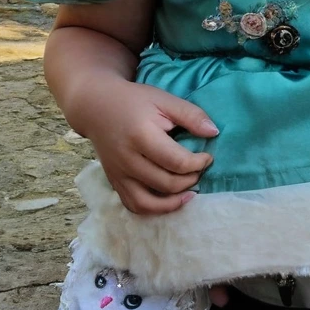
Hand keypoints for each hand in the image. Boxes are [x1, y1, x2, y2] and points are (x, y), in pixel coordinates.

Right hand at [74, 79, 217, 215]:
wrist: (96, 107)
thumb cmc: (134, 101)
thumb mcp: (163, 100)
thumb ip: (190, 115)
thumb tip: (214, 132)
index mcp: (142, 136)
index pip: (177, 162)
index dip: (199, 163)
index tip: (208, 156)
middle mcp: (127, 160)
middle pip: (166, 184)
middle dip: (191, 180)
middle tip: (199, 169)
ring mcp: (118, 174)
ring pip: (149, 203)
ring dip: (175, 201)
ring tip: (190, 191)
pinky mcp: (114, 182)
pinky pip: (133, 206)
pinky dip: (154, 209)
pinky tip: (170, 200)